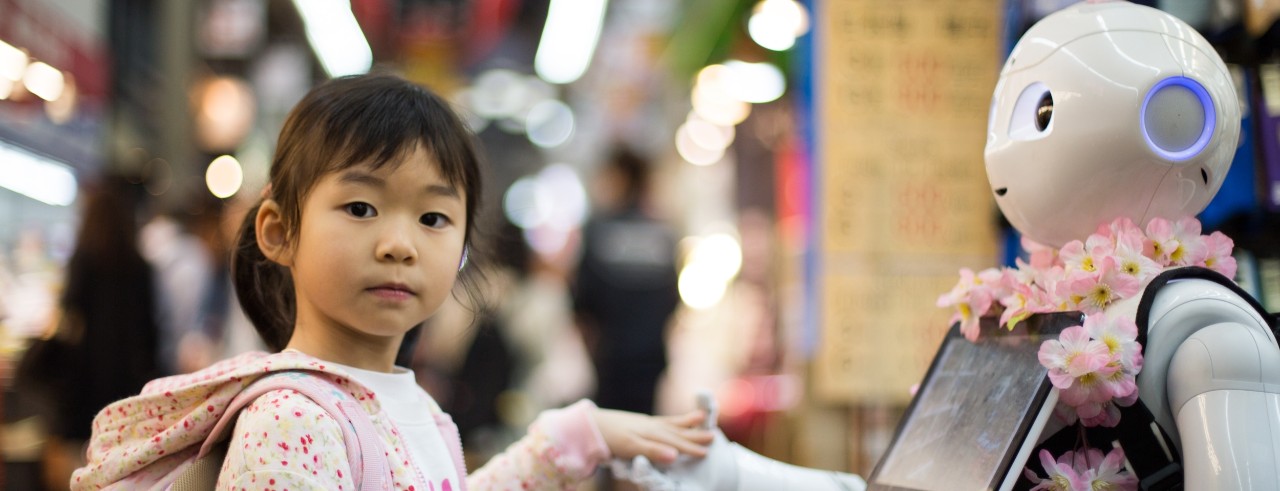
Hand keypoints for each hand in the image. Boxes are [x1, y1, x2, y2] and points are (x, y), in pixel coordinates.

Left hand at [593, 408, 713, 464]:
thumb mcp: (631, 447)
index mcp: (652, 435)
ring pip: (674, 424)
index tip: (706, 452)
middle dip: (694, 436)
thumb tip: (674, 455)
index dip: (690, 448)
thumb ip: (653, 452)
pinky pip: (666, 419)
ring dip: (689, 423)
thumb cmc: (610, 439)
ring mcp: (649, 423)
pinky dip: (678, 418)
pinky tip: (684, 415)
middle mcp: (653, 427)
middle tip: (713, 438)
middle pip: (678, 433)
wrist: (592, 425)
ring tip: (703, 419)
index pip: (675, 443)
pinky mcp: (644, 421)